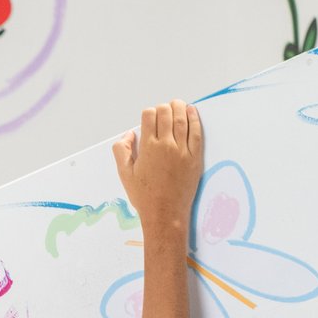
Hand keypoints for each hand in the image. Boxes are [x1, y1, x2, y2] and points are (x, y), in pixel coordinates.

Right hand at [111, 100, 203, 231]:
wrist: (165, 213)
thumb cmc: (144, 196)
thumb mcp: (124, 174)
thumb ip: (122, 150)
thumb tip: (128, 134)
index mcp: (147, 147)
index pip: (149, 116)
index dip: (148, 113)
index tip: (149, 117)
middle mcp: (166, 145)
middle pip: (166, 113)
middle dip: (163, 107)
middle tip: (163, 109)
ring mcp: (182, 150)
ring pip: (182, 119)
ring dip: (179, 107)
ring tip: (177, 104)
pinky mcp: (195, 157)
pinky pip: (196, 132)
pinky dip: (194, 119)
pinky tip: (191, 111)